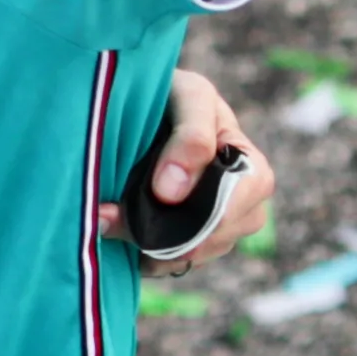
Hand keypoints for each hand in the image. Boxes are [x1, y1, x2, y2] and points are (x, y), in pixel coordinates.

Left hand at [97, 69, 277, 276]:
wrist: (136, 104)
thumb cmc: (171, 93)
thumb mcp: (188, 96)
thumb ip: (191, 137)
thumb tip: (172, 192)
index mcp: (250, 164)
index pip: (247, 194)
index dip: (211, 201)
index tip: (162, 193)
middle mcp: (241, 203)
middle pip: (219, 234)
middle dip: (170, 232)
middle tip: (111, 219)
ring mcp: (215, 226)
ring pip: (194, 254)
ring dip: (151, 247)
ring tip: (106, 224)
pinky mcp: (185, 240)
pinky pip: (173, 263)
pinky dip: (145, 258)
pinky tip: (119, 244)